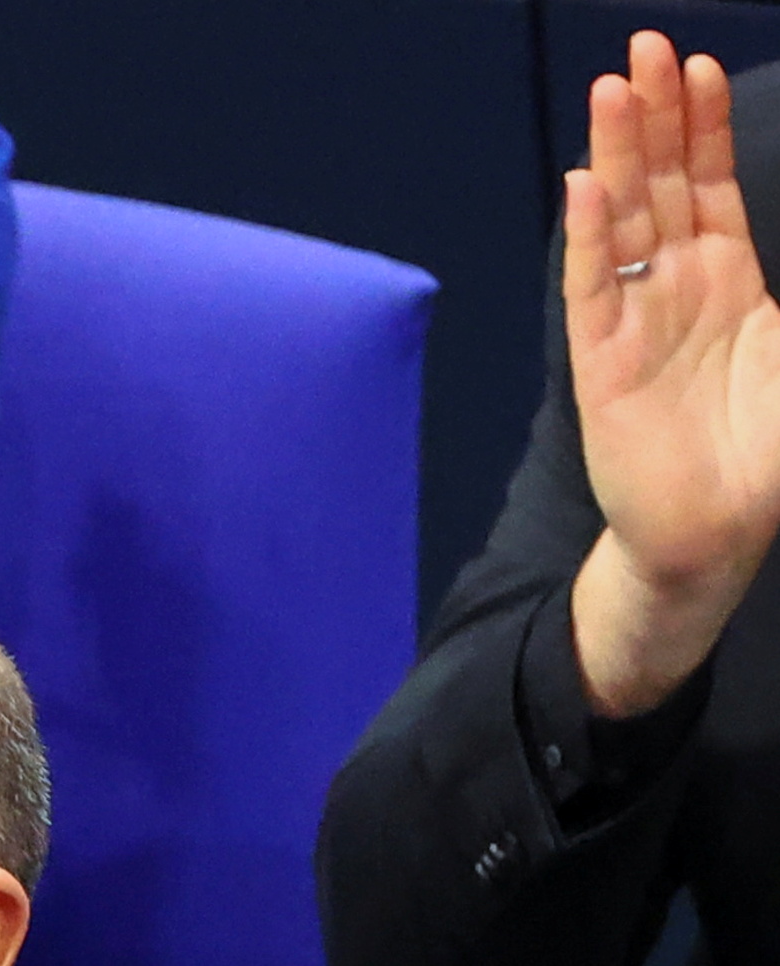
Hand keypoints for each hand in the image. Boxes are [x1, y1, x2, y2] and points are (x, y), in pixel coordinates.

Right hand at [565, 35, 779, 717]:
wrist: (716, 536)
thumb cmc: (764, 457)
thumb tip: (774, 238)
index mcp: (730, 282)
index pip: (709, 187)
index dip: (702, 129)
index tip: (694, 70)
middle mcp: (678, 290)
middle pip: (662, 186)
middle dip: (653, 118)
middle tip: (642, 50)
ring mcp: (634, 323)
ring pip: (623, 221)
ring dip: (616, 157)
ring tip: (610, 91)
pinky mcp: (601, 367)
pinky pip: (591, 291)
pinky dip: (587, 240)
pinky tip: (583, 190)